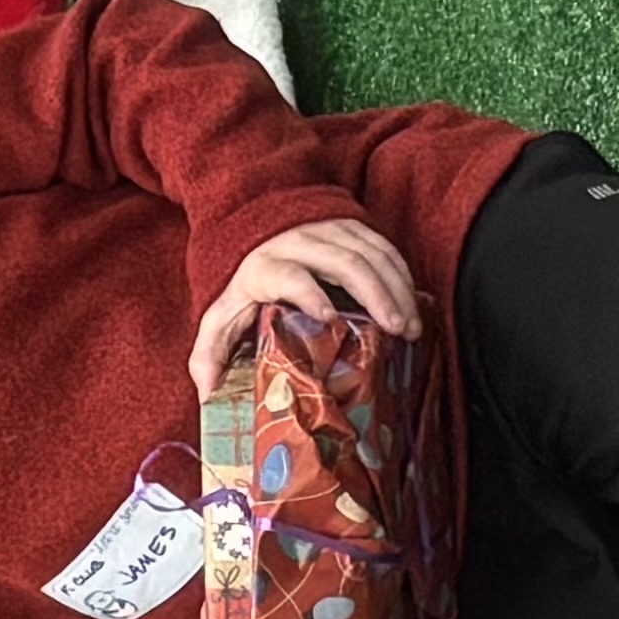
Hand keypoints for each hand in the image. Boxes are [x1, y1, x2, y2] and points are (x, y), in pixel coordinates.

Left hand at [190, 216, 422, 395]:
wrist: (251, 227)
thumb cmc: (240, 286)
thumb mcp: (218, 320)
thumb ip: (208, 354)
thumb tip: (207, 393)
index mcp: (263, 267)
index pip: (290, 276)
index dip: (310, 294)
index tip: (330, 320)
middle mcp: (298, 242)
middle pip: (343, 263)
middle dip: (374, 296)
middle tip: (396, 331)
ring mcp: (328, 230)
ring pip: (370, 253)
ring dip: (395, 288)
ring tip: (410, 325)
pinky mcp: (349, 225)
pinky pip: (382, 245)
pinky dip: (400, 273)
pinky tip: (411, 301)